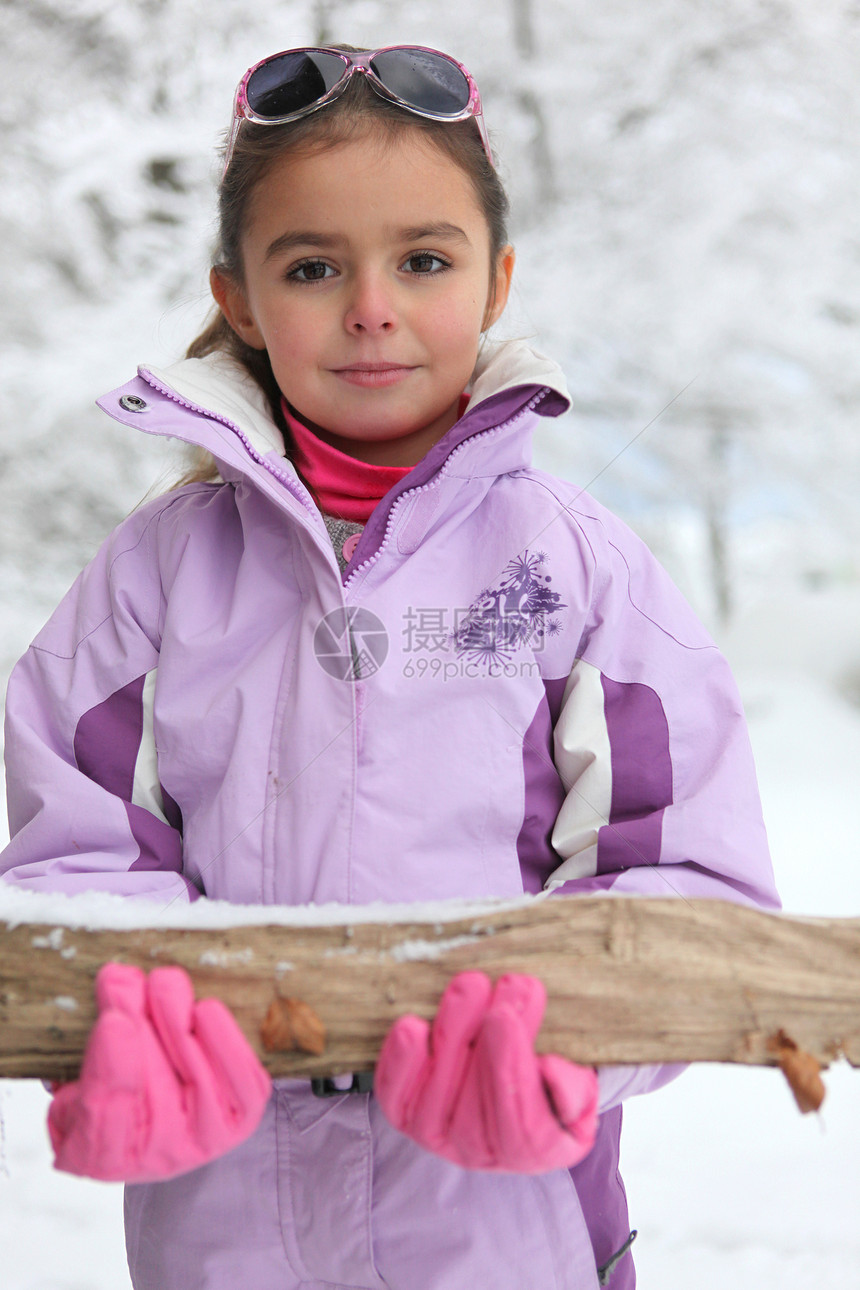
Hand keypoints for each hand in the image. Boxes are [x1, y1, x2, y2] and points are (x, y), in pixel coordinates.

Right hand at [48, 963, 270, 1182]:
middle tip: (131, 982)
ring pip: (197, 1082)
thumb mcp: (87, 1065)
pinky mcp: (240, 1120)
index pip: (102, 1119)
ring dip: (177, 1025)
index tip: (111, 1022)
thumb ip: (98, 1035)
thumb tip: (118, 980)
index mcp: (96, 1153)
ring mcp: (202, 1141)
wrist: (165, 1104)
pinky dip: (224, 1043)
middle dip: (141, 1027)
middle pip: (150, 1093)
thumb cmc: (116, 1082)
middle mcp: (154, 1157)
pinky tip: (205, 1010)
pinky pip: (242, 1085)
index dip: (111, 1069)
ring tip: (163, 982)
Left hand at [375, 971, 597, 1173]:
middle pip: (475, 1106)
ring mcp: (440, 1135)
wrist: (510, 1089)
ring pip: (437, 1093)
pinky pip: (396, 1096)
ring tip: (470, 987)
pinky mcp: (406, 1115)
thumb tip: (550, 1071)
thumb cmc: (548, 1085)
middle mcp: (482, 1151)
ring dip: (452, 1033)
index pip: (521, 1125)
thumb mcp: (578, 1090)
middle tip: (500, 988)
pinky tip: (411, 1026)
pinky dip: (400, 1063)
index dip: (511, 1068)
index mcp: (536, 1149)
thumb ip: (574, 1090)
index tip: (507, 1017)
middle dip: (485, 1039)